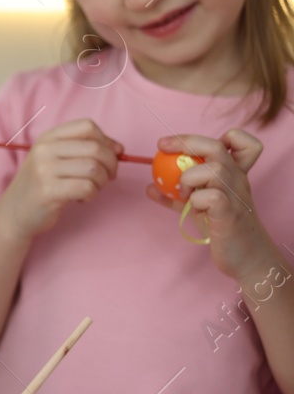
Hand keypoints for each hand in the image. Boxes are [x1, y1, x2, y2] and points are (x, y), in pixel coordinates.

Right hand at [0, 118, 122, 238]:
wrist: (14, 212)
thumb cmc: (42, 185)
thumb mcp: (55, 159)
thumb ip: (83, 149)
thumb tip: (119, 149)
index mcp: (47, 138)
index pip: (87, 126)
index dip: (106, 140)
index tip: (110, 156)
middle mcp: (44, 150)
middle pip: (95, 148)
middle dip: (111, 165)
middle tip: (107, 178)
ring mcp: (44, 170)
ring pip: (93, 169)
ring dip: (101, 182)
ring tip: (91, 189)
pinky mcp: (48, 191)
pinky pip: (86, 187)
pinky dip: (91, 195)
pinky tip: (81, 199)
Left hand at [147, 130, 282, 281]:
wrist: (244, 256)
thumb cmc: (222, 227)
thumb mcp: (198, 206)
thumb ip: (176, 195)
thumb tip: (149, 186)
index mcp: (233, 173)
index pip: (241, 142)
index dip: (215, 136)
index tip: (179, 144)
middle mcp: (237, 179)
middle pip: (216, 146)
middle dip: (185, 141)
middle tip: (162, 147)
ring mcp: (236, 195)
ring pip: (213, 169)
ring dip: (189, 179)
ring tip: (185, 195)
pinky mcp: (231, 214)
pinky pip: (212, 196)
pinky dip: (196, 201)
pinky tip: (196, 211)